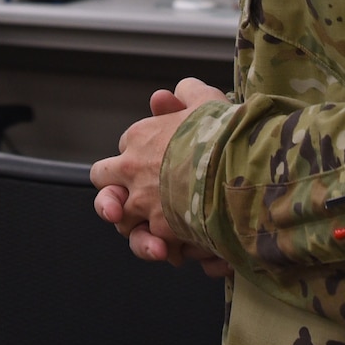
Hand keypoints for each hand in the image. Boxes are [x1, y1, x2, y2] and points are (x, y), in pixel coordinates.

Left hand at [91, 79, 228, 275]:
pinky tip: (188, 248)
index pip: (125, 149)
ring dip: (141, 230)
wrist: (239, 166)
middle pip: (106, 187)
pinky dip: (171, 250)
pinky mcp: (162, 232)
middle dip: (116, 197)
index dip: (140, 158)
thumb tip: (171, 94)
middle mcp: (133, 170)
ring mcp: (143, 203)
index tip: (160, 165)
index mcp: (139, 137)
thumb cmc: (223, 131)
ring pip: (124, 223)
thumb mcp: (206, 101)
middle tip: (136, 204)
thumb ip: (187, 94)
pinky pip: (157, 247)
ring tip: (164, 235)